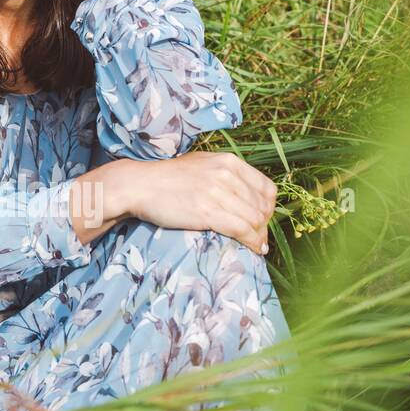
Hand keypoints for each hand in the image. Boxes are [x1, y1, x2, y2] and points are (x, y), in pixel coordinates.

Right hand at [120, 151, 277, 255]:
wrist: (140, 185)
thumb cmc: (168, 178)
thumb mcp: (203, 164)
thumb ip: (226, 174)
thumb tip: (246, 193)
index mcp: (229, 161)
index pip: (266, 188)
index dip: (269, 207)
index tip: (263, 219)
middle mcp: (227, 175)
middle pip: (262, 206)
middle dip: (265, 225)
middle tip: (261, 238)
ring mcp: (217, 193)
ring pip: (255, 220)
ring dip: (260, 237)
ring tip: (259, 246)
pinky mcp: (207, 212)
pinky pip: (241, 230)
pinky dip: (252, 242)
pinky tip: (254, 249)